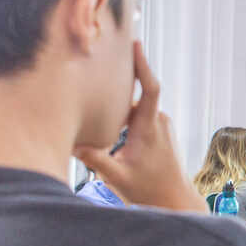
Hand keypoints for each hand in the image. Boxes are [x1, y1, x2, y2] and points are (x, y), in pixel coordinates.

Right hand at [74, 43, 205, 212]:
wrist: (175, 201)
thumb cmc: (149, 190)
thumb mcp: (116, 176)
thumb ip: (94, 159)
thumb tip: (70, 142)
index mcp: (149, 127)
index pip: (149, 88)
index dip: (142, 65)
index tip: (135, 44)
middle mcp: (158, 121)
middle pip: (134, 95)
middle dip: (115, 86)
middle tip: (92, 70)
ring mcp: (161, 125)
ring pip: (134, 108)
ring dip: (117, 106)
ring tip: (93, 96)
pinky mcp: (159, 132)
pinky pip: (139, 116)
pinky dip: (123, 116)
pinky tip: (106, 120)